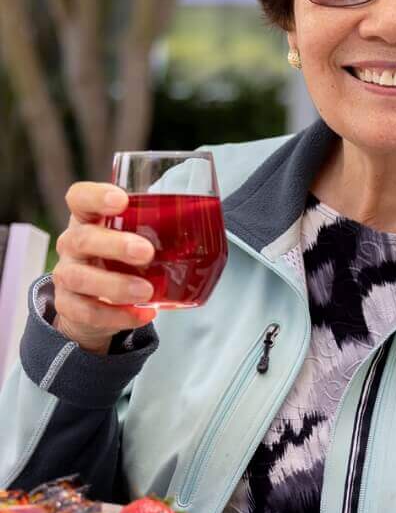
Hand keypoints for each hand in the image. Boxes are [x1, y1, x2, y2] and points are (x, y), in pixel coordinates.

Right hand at [52, 182, 157, 354]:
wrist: (93, 302)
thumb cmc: (121, 259)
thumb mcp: (135, 238)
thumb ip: (158, 228)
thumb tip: (211, 220)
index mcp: (89, 219)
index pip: (80, 197)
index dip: (96, 196)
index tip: (122, 201)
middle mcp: (73, 244)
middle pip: (82, 238)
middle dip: (114, 245)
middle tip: (146, 252)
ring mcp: (67, 275)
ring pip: (80, 277)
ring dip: (116, 285)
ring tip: (147, 291)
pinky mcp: (69, 306)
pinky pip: (88, 312)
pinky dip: (118, 316)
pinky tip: (144, 313)